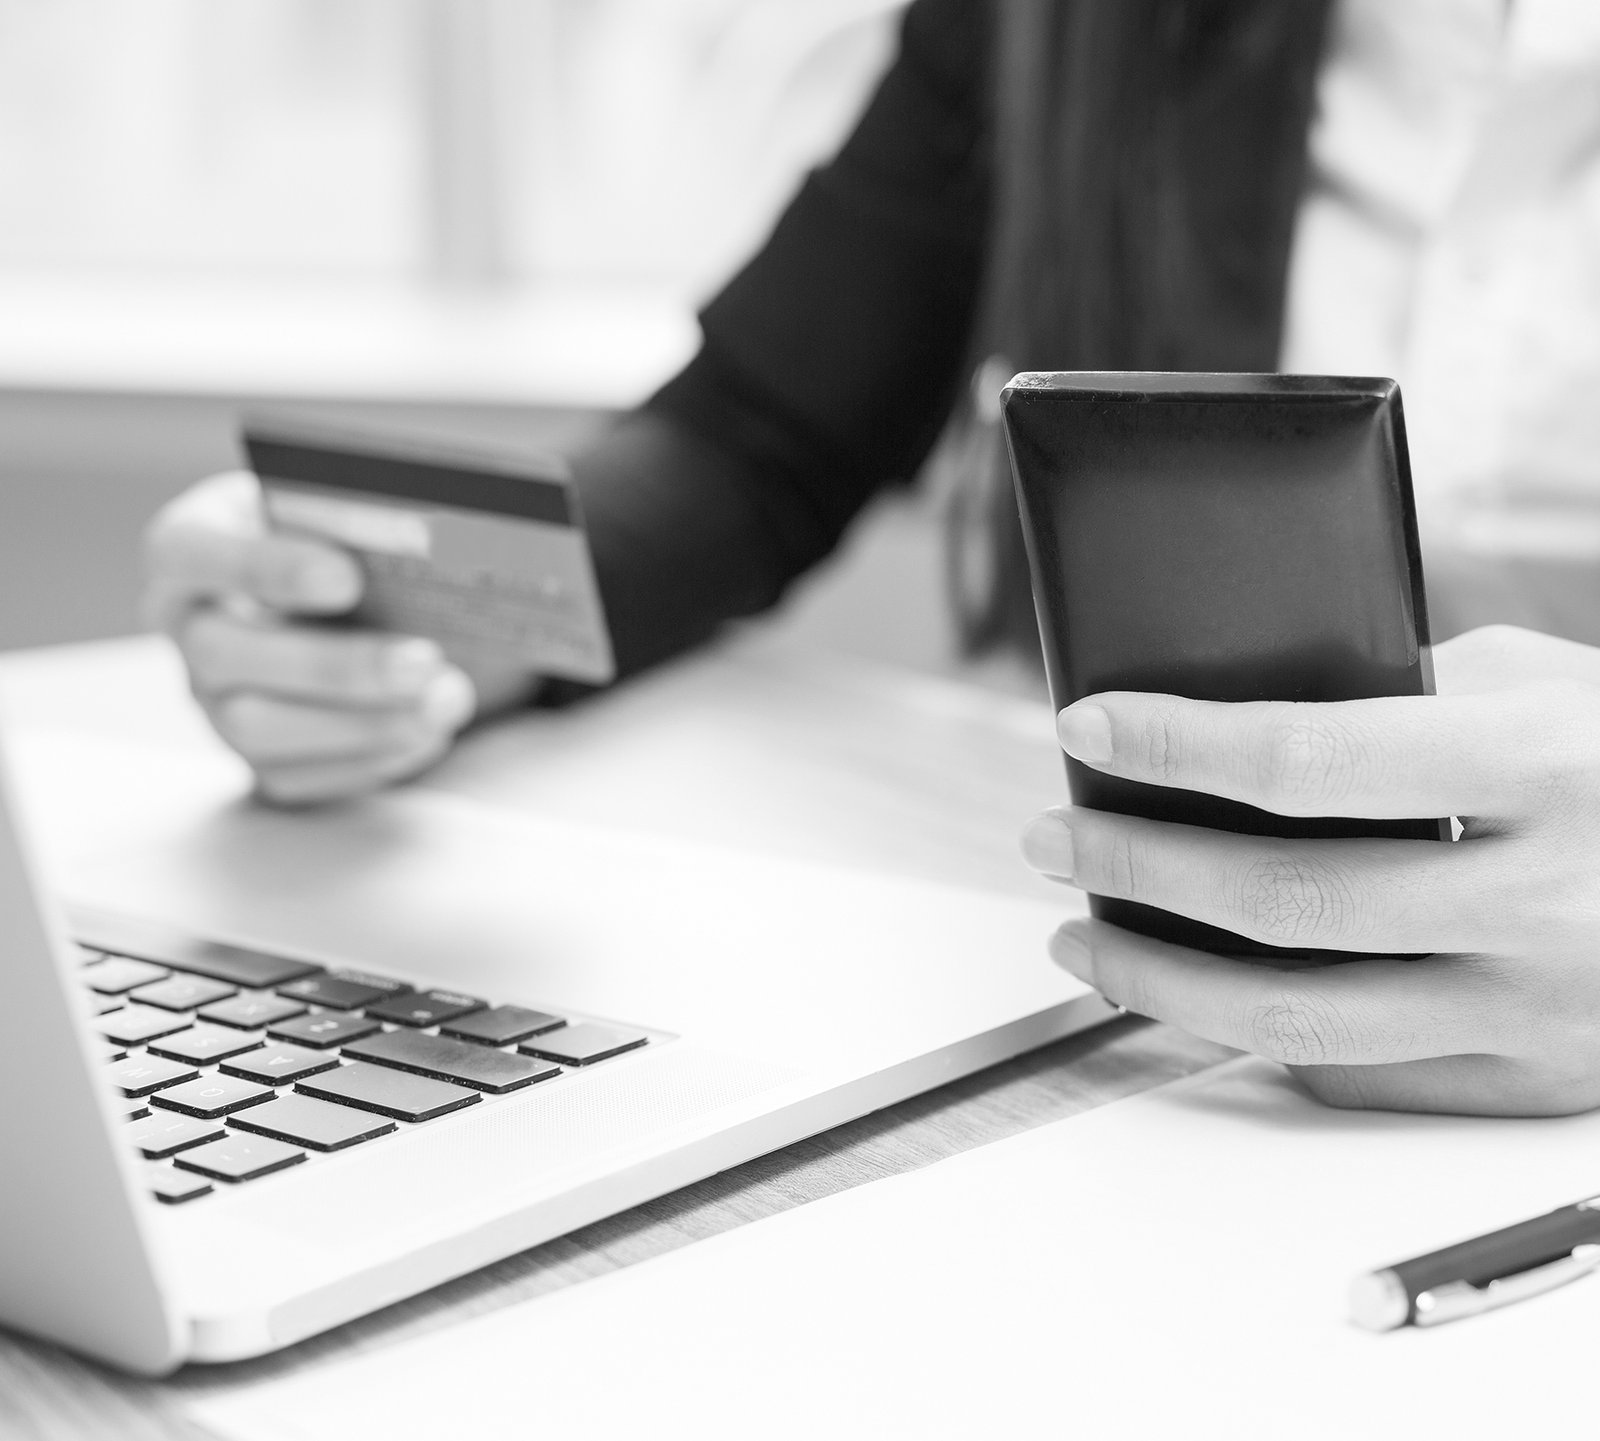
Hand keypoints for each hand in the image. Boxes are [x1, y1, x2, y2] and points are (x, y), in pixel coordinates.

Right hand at [144, 470, 492, 804]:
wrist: (351, 591)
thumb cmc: (342, 530)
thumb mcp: (339, 503)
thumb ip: (359, 511)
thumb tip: (426, 536)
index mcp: (189, 544)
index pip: (191, 550)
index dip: (263, 566)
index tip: (348, 577)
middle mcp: (186, 625)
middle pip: (226, 654)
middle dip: (334, 665)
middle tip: (426, 660)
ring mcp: (211, 699)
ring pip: (256, 728)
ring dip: (361, 723)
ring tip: (447, 703)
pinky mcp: (253, 756)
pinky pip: (294, 776)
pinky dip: (367, 759)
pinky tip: (431, 735)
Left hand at [1019, 625, 1599, 1115]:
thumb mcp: (1547, 685)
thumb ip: (1408, 695)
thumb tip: (1243, 716)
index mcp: (1545, 768)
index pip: (1312, 758)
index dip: (1178, 743)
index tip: (1087, 726)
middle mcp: (1543, 899)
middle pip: (1283, 899)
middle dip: (1137, 864)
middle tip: (1054, 837)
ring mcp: (1539, 1007)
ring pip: (1299, 1017)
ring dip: (1160, 979)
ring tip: (1084, 937)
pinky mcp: (1530, 1078)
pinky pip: (1358, 1075)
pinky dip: (1256, 1037)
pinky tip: (1201, 996)